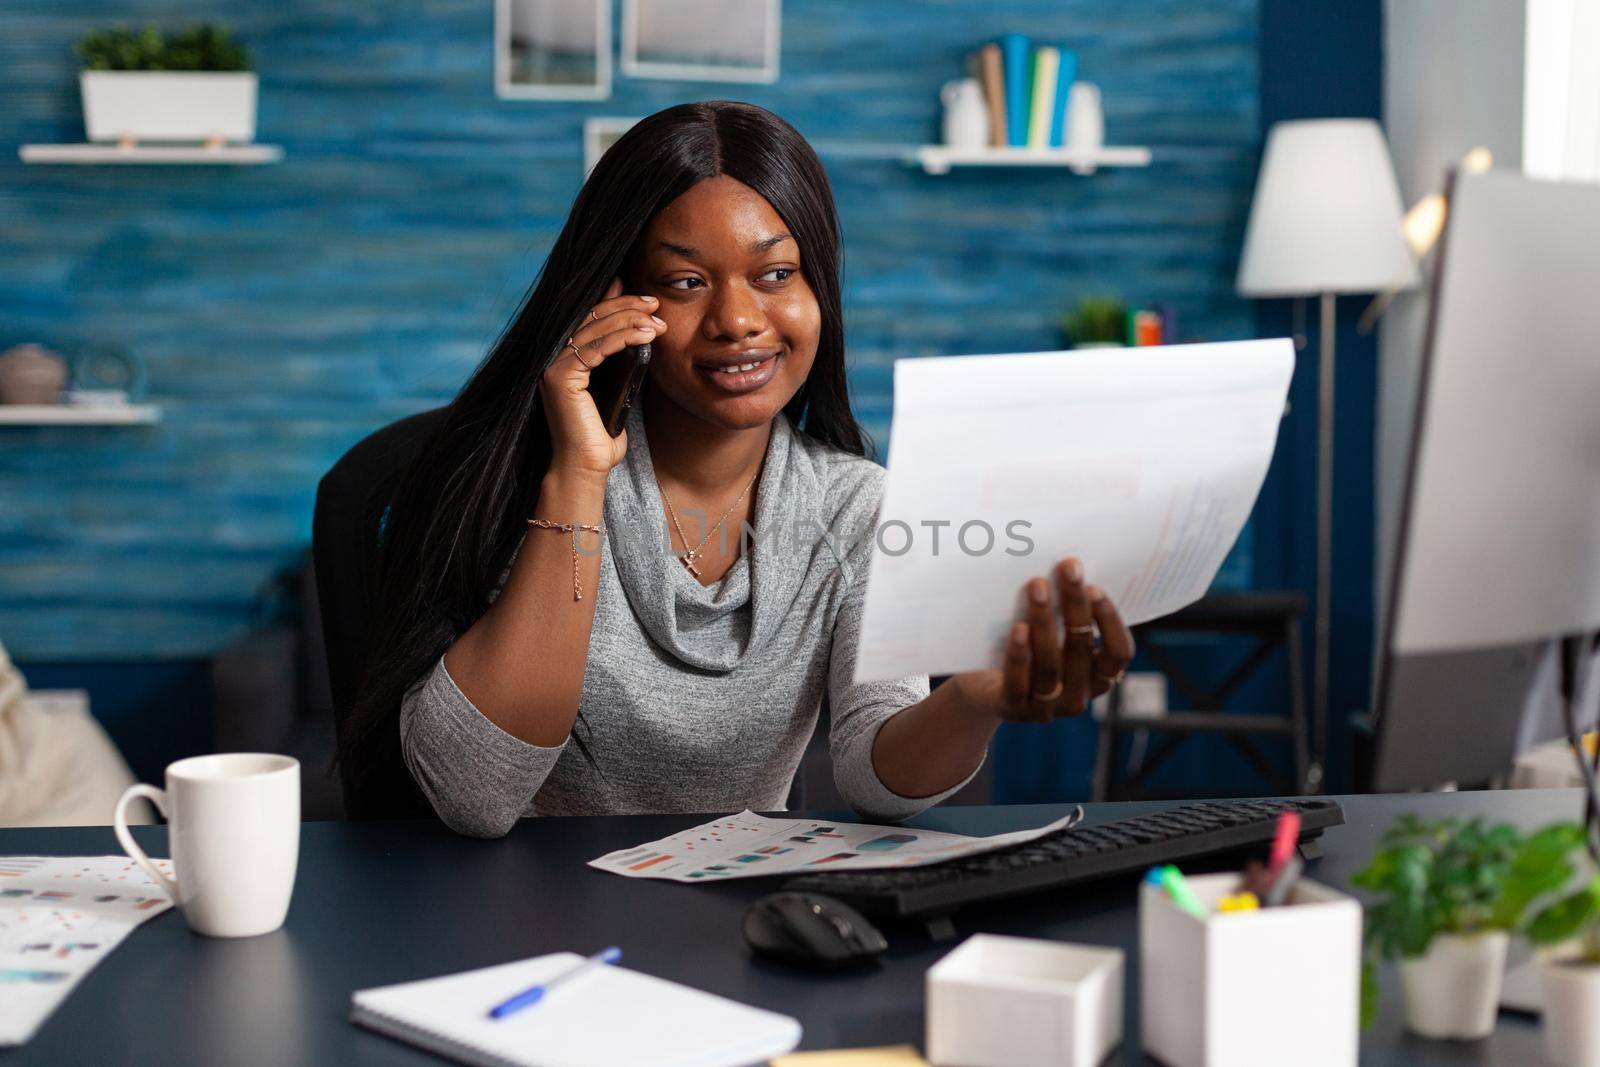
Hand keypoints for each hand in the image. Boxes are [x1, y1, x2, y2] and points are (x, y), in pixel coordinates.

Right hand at [541, 276, 667, 479]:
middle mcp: (554, 359)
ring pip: (595, 330)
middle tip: (655, 304)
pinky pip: (594, 349)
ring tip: (656, 321)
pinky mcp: (558, 378)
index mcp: (566, 359)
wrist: (585, 467)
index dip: (618, 303)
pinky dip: (621, 338)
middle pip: (592, 318)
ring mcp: (553, 367)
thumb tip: (641, 331)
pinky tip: (644, 335)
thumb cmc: (603, 435)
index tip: (647, 301)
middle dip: (627, 307)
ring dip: (629, 321)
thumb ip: (623, 362)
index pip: (592, 320)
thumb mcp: (619, 389)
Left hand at [949, 555, 1135, 723]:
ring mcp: (1046, 708)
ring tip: (1037, 587)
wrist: (982, 691)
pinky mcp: (1013, 710)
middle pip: (1082, 650)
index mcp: (1096, 679)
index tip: (1094, 587)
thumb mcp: (1052, 637)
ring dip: (1045, 621)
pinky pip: (1019, 683)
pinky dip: (1020, 655)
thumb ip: (1067, 616)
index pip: (1119, 655)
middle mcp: (1077, 697)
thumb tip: (1071, 567)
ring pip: (1051, 664)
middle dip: (1076, 605)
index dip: (1110, 622)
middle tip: (1067, 569)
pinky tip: (1018, 628)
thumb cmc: (1027, 653)